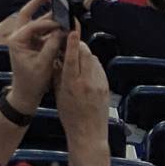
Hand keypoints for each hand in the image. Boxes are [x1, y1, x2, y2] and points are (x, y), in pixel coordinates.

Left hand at [0, 0, 64, 111]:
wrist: (26, 96)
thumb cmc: (32, 82)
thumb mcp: (43, 64)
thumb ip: (52, 46)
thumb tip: (62, 31)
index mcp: (16, 40)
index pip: (32, 25)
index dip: (48, 23)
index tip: (62, 23)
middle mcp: (19, 37)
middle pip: (28, 16)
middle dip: (37, 5)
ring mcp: (26, 41)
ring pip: (36, 24)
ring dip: (48, 18)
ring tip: (61, 10)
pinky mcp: (33, 45)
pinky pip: (42, 33)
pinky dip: (51, 30)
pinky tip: (62, 26)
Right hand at [54, 23, 113, 146]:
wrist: (89, 134)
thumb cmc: (69, 116)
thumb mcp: (58, 95)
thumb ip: (58, 75)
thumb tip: (58, 58)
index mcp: (72, 84)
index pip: (73, 57)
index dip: (72, 43)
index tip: (71, 31)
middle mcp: (87, 81)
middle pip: (86, 54)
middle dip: (79, 46)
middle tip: (72, 43)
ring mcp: (99, 84)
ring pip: (93, 60)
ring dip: (86, 55)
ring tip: (78, 57)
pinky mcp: (106, 87)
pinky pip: (99, 69)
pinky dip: (92, 65)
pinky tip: (87, 69)